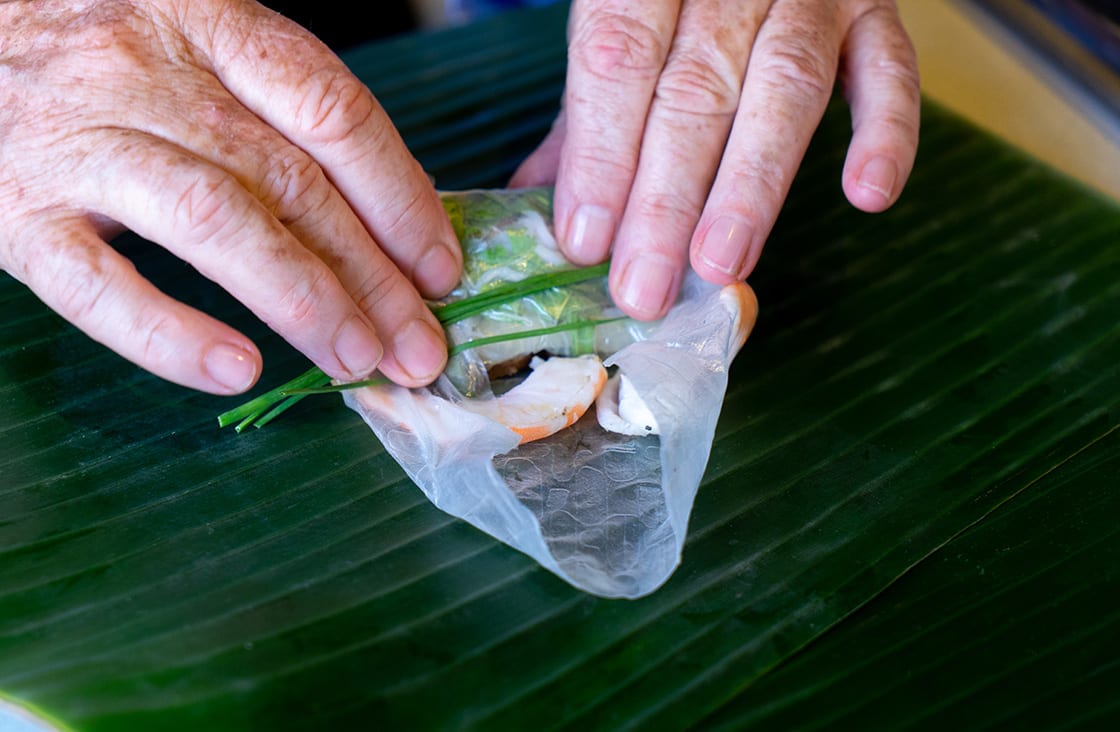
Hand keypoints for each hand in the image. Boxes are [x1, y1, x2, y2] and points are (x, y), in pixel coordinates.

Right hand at [0, 0, 461, 393]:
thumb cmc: (103, 58)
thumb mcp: (196, 50)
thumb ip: (281, 114)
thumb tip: (394, 215)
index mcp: (210, 22)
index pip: (333, 112)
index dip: (400, 198)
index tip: (441, 271)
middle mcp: (147, 72)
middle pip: (289, 180)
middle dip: (372, 275)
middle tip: (419, 349)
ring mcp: (79, 141)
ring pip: (213, 221)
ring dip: (300, 300)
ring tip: (356, 363)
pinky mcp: (16, 211)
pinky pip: (95, 283)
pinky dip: (169, 334)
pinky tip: (236, 371)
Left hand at [512, 0, 919, 318]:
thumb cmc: (668, 0)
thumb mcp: (615, 34)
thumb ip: (583, 119)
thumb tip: (535, 211)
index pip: (618, 59)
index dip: (601, 155)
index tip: (586, 242)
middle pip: (696, 90)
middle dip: (666, 200)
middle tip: (644, 288)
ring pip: (786, 86)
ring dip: (751, 186)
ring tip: (720, 265)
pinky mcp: (873, 9)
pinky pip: (891, 69)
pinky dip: (887, 132)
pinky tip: (867, 195)